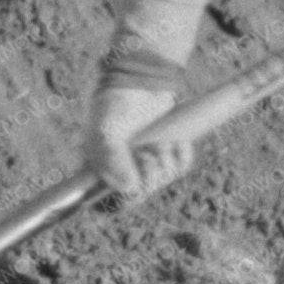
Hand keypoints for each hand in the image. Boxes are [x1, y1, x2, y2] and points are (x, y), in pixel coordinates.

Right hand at [86, 77, 196, 199]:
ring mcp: (148, 161)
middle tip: (146, 156)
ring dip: (164, 161)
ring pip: (163, 180)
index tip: (133, 188)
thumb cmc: (114, 103)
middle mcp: (124, 169)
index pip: (109, 205)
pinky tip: (176, 141)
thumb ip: (112, 159)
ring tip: (159, 142)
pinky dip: (182, 155)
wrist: (140, 78)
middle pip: (141, 194)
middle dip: (148, 176)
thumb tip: (130, 190)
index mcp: (101, 168)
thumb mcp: (106, 129)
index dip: (123, 201)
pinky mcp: (170, 151)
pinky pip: (181, 166)